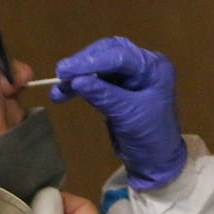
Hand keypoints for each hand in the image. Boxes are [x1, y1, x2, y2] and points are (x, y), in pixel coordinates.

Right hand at [51, 37, 185, 189]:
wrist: (154, 160)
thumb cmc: (150, 137)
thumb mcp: (128, 115)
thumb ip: (104, 96)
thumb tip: (76, 81)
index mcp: (154, 67)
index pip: (120, 56)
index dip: (91, 61)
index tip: (66, 71)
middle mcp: (143, 64)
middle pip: (108, 52)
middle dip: (83, 63)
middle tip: (61, 75)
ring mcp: (130, 74)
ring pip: (99, 64)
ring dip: (77, 74)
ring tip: (58, 89)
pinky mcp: (118, 85)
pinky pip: (95, 78)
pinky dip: (79, 84)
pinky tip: (63, 93)